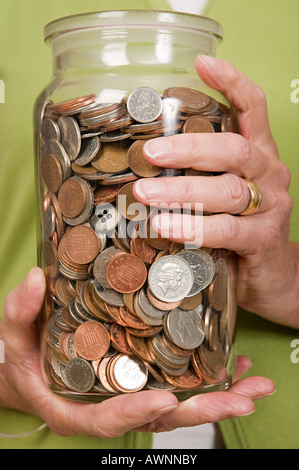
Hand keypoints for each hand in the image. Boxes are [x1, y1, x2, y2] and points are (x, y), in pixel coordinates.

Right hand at [0, 268, 273, 437]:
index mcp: (76, 407)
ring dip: (217, 396)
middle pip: (159, 417)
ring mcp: (129, 394)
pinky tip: (233, 365)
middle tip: (241, 399)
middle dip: (202, 411)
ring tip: (252, 383)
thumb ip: (20, 311)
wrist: (32, 364)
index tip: (165, 402)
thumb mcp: (14, 335)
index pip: (108, 418)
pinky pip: (177, 385)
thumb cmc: (23, 355)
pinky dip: (207, 378)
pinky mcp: (140, 379)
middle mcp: (110, 406)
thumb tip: (34, 279)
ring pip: (177, 404)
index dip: (136, 413)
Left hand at [133, 55, 298, 328]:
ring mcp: (270, 207)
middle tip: (149, 153)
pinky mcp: (263, 241)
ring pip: (227, 190)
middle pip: (233, 149)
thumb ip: (200, 175)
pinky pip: (228, 230)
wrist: (276, 276)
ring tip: (145, 194)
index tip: (202, 64)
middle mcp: (269, 174)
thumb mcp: (224, 195)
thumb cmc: (240, 229)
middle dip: (189, 147)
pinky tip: (166, 227)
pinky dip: (194, 227)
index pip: (253, 108)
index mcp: (258, 155)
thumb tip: (142, 165)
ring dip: (182, 191)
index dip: (232, 83)